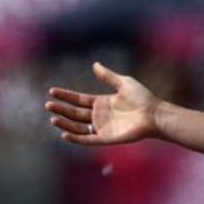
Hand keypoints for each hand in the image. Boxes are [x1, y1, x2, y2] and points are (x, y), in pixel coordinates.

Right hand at [45, 62, 161, 145]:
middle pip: (75, 113)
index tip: (52, 91)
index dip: (66, 96)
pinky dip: (77, 138)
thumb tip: (94, 65)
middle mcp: (101, 116)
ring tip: (53, 119)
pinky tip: (65, 134)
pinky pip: (89, 139)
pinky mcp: (108, 138)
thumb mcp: (124, 83)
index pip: (79, 100)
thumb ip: (108, 76)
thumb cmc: (143, 98)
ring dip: (65, 124)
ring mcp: (103, 127)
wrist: (155, 114)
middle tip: (48, 105)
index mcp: (103, 103)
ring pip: (79, 127)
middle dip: (61, 109)